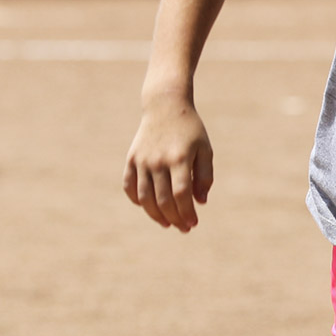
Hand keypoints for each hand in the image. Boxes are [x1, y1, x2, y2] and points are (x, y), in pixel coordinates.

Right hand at [122, 95, 213, 231]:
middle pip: (163, 200)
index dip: (187, 212)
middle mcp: (158, 161)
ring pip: (145, 197)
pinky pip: (130, 187)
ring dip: (156, 215)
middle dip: (174, 218)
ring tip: (167, 223)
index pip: (181, 194)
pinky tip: (149, 207)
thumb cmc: (190, 130)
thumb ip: (205, 176)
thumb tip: (200, 202)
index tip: (193, 223)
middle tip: (184, 228)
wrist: (165, 106)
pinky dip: (137, 201)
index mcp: (180, 158)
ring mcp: (142, 160)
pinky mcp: (131, 159)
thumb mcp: (205, 149)